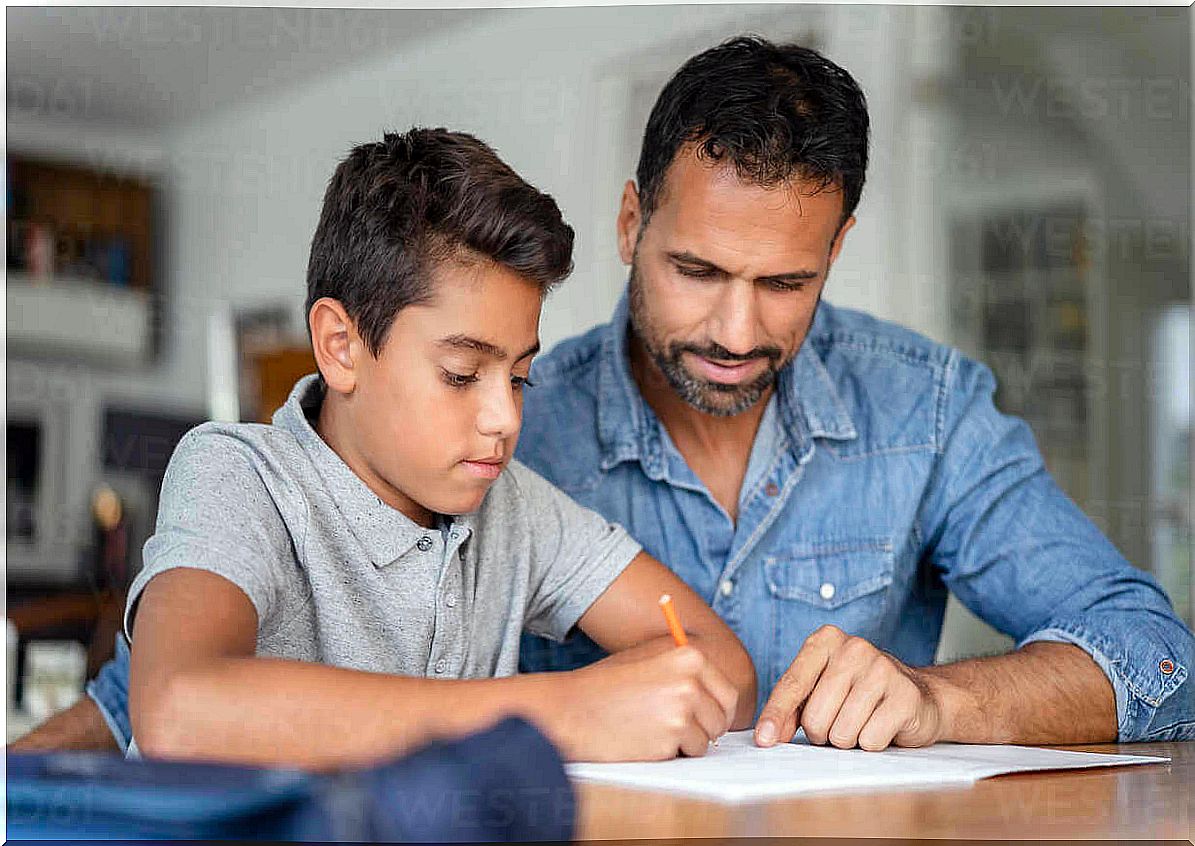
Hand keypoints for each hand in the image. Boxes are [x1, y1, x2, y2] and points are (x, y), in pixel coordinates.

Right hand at [551, 645, 738, 760]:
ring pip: (705, 741)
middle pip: (722, 718)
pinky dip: (669, 754)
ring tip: (652, 730)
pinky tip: (643, 740)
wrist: (570, 708)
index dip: (720, 709)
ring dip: (685, 743)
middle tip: (680, 730)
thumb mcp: (647, 662)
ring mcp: (681, 712)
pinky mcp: (669, 741)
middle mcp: (690, 682)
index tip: (710, 717)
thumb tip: (715, 694)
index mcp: (688, 657)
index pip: (728, 692)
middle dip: (706, 728)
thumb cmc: (604, 686)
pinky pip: (685, 755)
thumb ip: (683, 672)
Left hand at [755, 625, 942, 750]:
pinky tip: (882, 725)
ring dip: (848, 739)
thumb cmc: (860, 694)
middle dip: (822, 732)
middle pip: (815, 716)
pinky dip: (871, 743)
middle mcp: (854, 648)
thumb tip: (768, 735)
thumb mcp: (821, 689)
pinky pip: (870, 740)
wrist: (919, 696)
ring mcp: (882, 669)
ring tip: (861, 721)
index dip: (775, 715)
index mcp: (826, 640)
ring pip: (842, 732)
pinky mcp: (905, 696)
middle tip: (839, 721)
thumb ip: (792, 708)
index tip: (763, 740)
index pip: (792, 684)